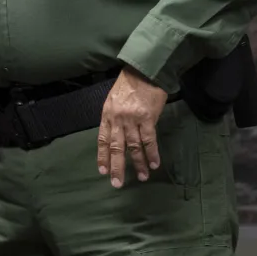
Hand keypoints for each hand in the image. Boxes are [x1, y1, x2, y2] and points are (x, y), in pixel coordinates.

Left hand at [96, 67, 168, 187]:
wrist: (144, 71)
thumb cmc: (129, 84)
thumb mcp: (113, 100)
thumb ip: (113, 118)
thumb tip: (114, 135)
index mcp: (107, 115)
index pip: (102, 140)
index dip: (102, 157)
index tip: (103, 171)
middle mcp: (117, 119)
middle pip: (116, 147)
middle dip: (117, 167)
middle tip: (117, 183)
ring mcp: (132, 119)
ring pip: (134, 146)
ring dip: (138, 163)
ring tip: (142, 177)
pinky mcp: (147, 118)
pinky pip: (149, 140)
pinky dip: (152, 153)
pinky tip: (154, 164)